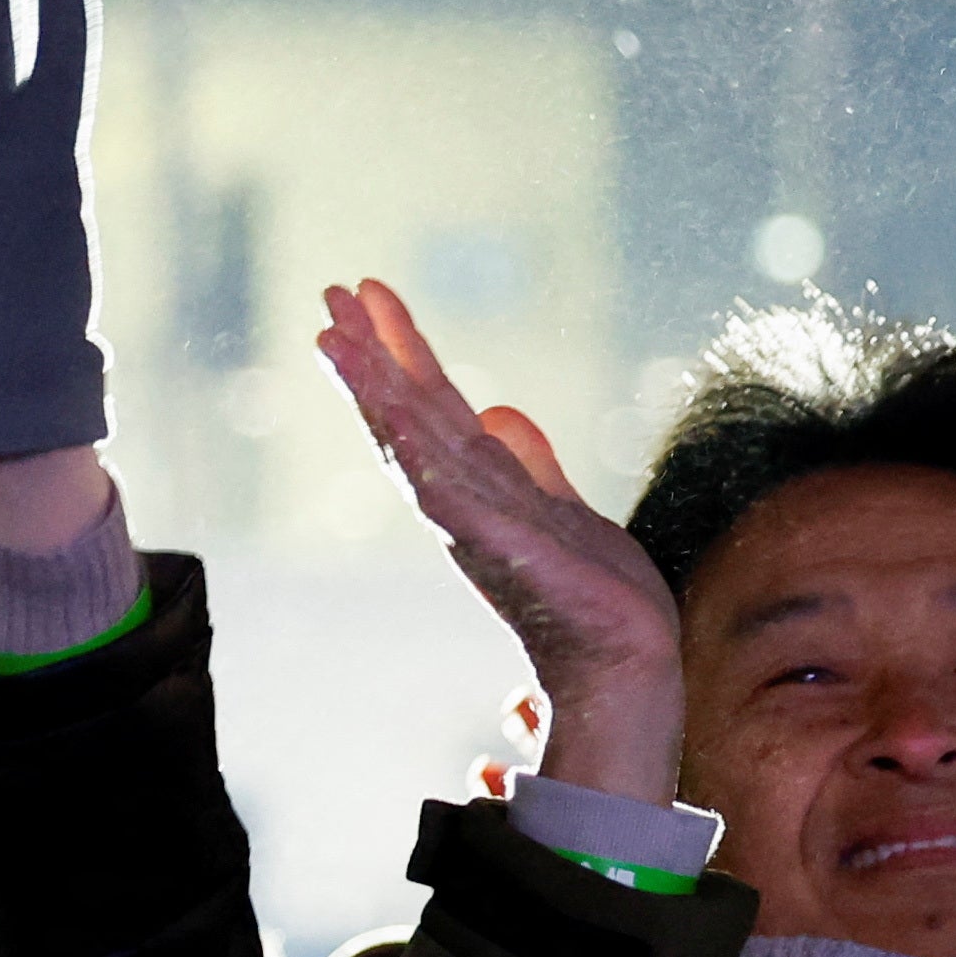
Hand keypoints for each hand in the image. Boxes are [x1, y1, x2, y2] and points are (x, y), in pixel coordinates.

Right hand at [314, 279, 684, 799]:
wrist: (625, 664)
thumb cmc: (593, 599)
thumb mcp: (561, 507)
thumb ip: (529, 463)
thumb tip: (499, 411)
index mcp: (477, 487)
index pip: (428, 406)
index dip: (397, 350)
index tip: (363, 296)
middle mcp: (464, 501)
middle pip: (407, 412)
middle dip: (368, 353)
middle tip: (330, 292)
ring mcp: (476, 524)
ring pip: (412, 442)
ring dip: (371, 389)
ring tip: (334, 335)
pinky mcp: (502, 550)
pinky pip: (448, 495)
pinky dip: (416, 456)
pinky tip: (393, 415)